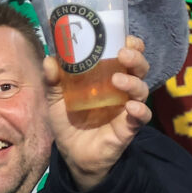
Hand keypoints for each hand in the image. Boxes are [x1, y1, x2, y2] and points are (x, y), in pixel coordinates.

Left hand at [44, 35, 151, 190]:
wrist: (72, 155)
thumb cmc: (68, 123)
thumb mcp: (56, 100)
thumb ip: (53, 81)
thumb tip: (49, 59)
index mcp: (106, 78)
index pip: (125, 57)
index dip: (131, 45)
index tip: (124, 37)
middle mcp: (121, 90)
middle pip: (139, 68)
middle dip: (135, 58)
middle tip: (123, 54)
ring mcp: (126, 108)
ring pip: (142, 89)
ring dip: (133, 81)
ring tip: (117, 80)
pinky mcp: (128, 127)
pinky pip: (142, 117)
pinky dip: (140, 110)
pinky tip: (130, 107)